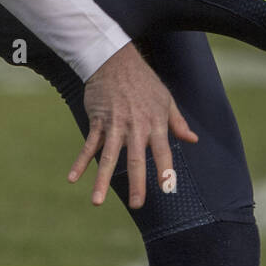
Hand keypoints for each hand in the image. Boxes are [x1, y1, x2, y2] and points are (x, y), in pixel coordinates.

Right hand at [68, 43, 197, 208]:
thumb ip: (178, 123)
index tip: (168, 189)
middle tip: (137, 205)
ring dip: (102, 180)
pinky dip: (81, 162)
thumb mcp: (166, 99)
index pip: (163, 151)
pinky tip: (73, 177)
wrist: (115, 60)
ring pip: (109, 157)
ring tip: (97, 201)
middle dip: (137, 183)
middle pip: (137, 159)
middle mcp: (136, 126)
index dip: (166, 170)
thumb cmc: (144, 81)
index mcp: (155, 122)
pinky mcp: (98, 121)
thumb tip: (193, 140)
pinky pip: (89, 145)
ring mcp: (115, 125)